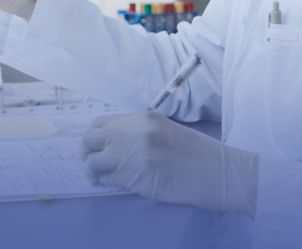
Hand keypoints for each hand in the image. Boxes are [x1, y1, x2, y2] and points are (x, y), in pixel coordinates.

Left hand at [80, 111, 258, 216]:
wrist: (215, 171)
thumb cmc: (194, 151)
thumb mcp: (163, 129)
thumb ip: (137, 131)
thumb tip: (112, 141)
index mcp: (140, 118)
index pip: (100, 123)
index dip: (94, 135)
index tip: (94, 144)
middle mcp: (131, 134)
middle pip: (90, 140)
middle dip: (86, 151)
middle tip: (89, 159)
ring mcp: (131, 156)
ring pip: (93, 162)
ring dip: (92, 170)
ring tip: (96, 176)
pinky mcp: (133, 179)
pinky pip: (108, 179)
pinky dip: (105, 181)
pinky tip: (110, 182)